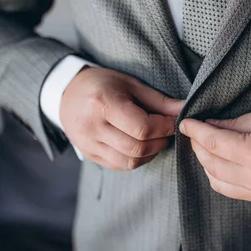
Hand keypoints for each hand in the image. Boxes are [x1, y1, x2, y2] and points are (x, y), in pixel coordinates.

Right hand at [60, 67, 183, 169]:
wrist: (67, 92)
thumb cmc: (103, 84)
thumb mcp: (131, 84)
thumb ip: (158, 101)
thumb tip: (184, 110)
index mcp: (103, 103)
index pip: (142, 127)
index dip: (165, 127)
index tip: (175, 122)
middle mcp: (92, 126)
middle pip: (137, 147)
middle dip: (160, 141)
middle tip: (168, 132)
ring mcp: (88, 143)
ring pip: (129, 161)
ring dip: (150, 153)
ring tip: (156, 139)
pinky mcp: (88, 154)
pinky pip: (119, 165)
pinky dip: (136, 160)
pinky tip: (141, 147)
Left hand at [179, 106, 250, 205]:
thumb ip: (234, 124)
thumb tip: (208, 127)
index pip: (214, 144)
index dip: (195, 131)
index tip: (185, 122)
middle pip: (210, 164)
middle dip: (198, 146)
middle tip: (195, 130)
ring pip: (216, 180)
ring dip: (206, 162)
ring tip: (207, 144)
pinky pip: (230, 190)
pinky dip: (218, 175)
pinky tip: (219, 161)